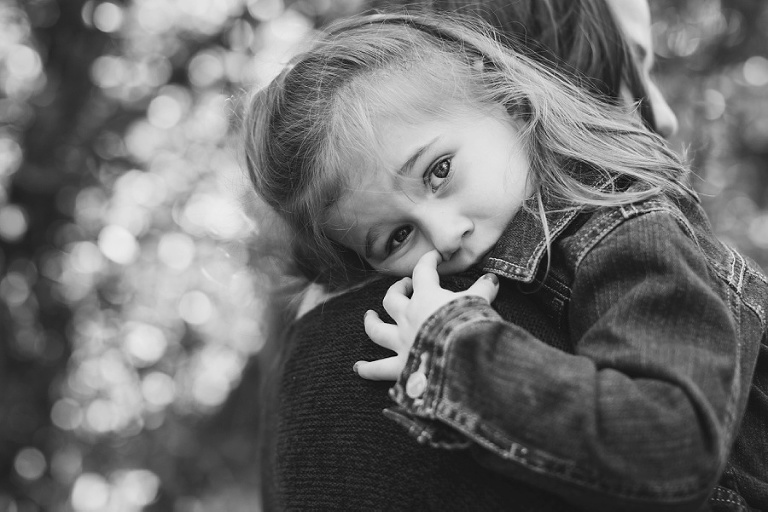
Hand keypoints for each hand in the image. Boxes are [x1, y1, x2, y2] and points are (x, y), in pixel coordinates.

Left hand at [354, 250, 499, 380]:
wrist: (461, 357)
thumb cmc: (469, 326)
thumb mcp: (480, 302)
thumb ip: (484, 289)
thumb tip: (492, 278)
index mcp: (427, 297)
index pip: (423, 271)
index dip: (428, 261)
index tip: (434, 257)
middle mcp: (408, 317)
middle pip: (392, 298)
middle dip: (397, 290)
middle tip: (405, 287)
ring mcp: (401, 342)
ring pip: (377, 329)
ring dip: (371, 322)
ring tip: (369, 316)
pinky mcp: (400, 367)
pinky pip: (378, 368)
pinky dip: (368, 369)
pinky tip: (359, 368)